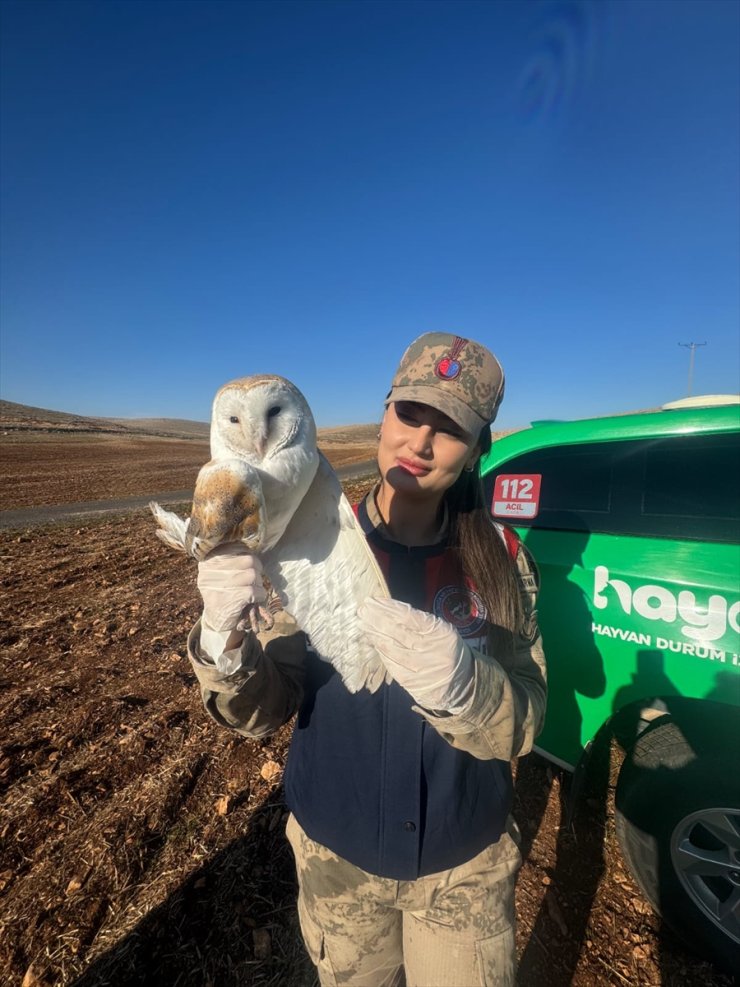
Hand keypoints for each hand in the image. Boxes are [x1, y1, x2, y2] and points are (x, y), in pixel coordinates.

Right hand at [197, 543, 272, 632]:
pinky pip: (255, 591)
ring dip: (258, 583)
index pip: (235, 546)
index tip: (247, 564)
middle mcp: (212, 570)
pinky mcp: (233, 598)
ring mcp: (222, 584)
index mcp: (209, 560)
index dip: (246, 554)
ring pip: (253, 574)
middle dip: (256, 569)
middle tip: (253, 579)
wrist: (216, 620)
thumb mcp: (219, 572)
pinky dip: (259, 595)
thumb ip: (231, 557)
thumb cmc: (221, 592)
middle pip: (248, 559)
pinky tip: (254, 599)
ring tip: (253, 589)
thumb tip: (250, 548)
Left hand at [357, 597, 474, 712]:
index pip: (410, 617)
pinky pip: (392, 665)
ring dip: (375, 635)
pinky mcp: (414, 683)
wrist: (464, 683)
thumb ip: (419, 622)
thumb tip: (388, 609)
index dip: (389, 608)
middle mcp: (432, 650)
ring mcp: (422, 668)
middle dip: (377, 619)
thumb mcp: (441, 631)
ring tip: (363, 624)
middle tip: (362, 610)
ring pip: (392, 649)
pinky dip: (381, 652)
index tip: (373, 600)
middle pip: (398, 632)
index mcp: (441, 633)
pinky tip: (374, 642)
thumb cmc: (447, 649)